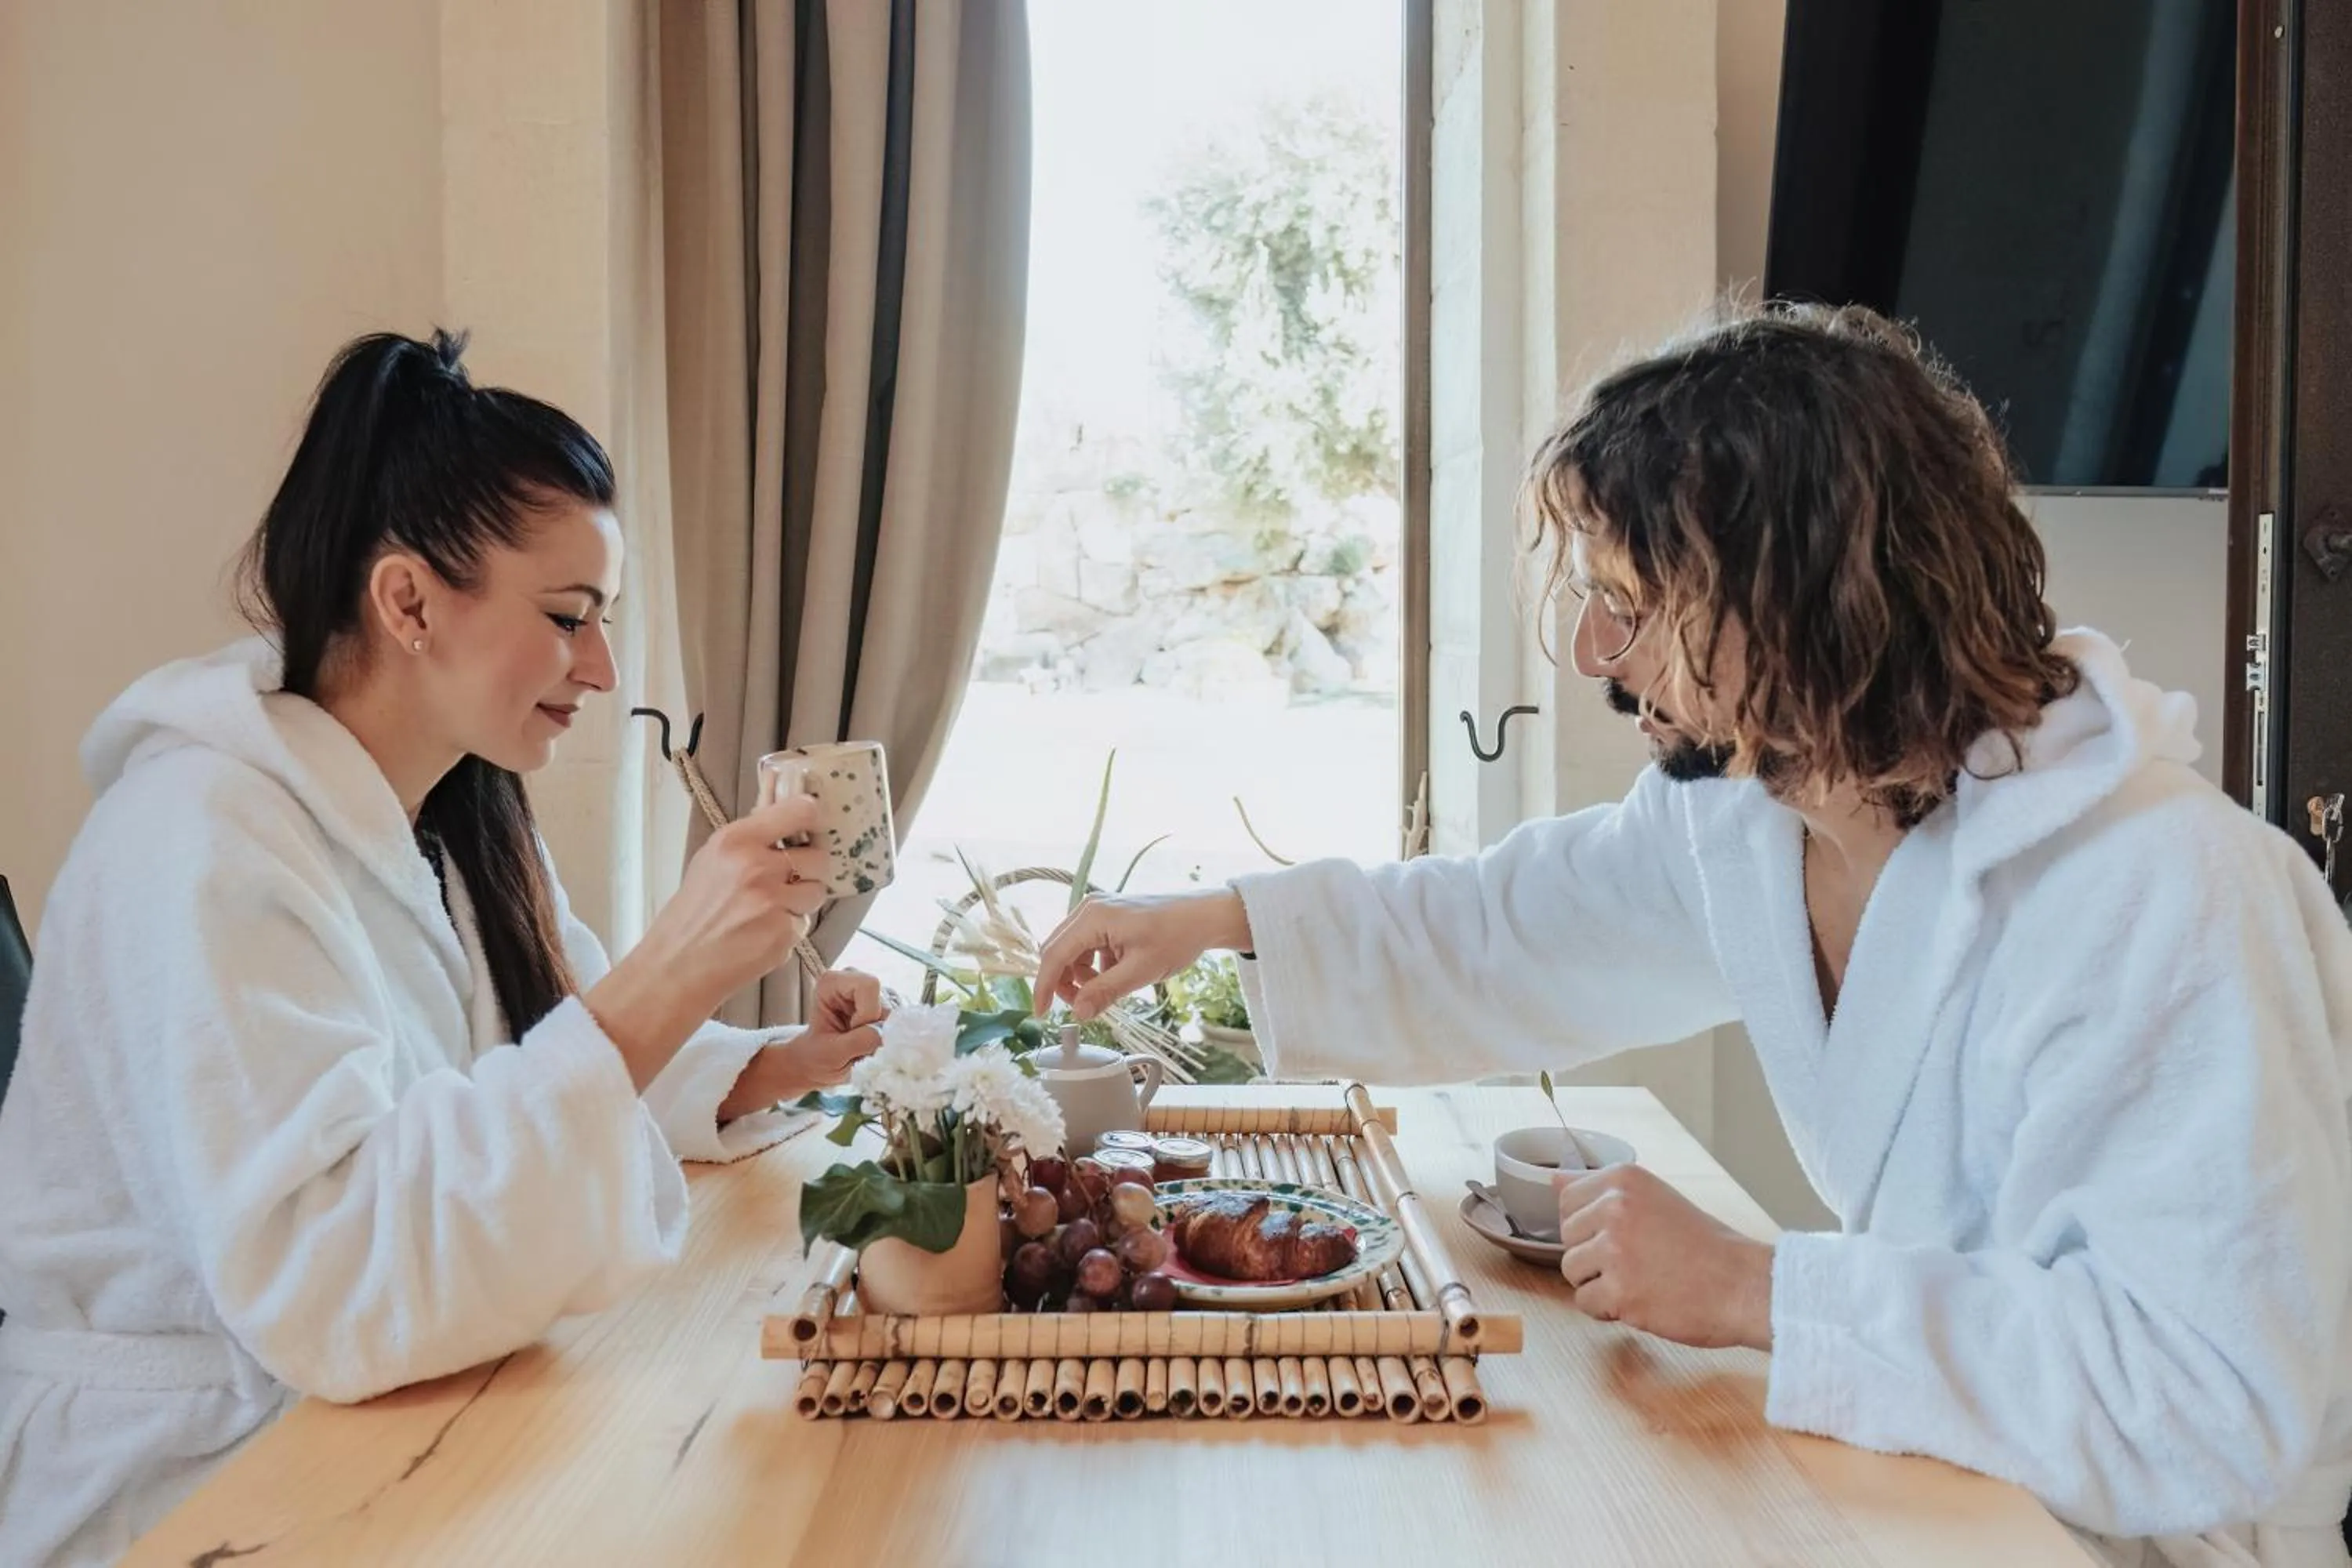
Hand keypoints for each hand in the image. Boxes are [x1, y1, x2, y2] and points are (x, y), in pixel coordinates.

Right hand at [586, 797, 831, 1086]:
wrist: (676, 965)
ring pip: (817, 891)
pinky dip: (789, 929)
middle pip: (819, 857)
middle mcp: (756, 867)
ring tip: (769, 910)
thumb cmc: (692, 912)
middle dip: (809, 871)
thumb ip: (753, 835)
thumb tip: (786, 801)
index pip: (802, 810)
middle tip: (788, 881)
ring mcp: (772, 903)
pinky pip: (805, 923)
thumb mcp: (712, 859)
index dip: (815, 820)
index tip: (813, 828)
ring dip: (801, 901)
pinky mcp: (783, 934)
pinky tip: (761, 933)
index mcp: (736, 840)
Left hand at [724, 972, 888, 1116]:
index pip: (868, 985)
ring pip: (894, 1012)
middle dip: (876, 1026)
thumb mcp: (832, 1053)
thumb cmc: (817, 1055)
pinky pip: (898, 1020)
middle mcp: (854, 979)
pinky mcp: (883, 1005)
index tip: (852, 1031)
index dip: (867, 1012)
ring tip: (861, 1044)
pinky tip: (869, 1041)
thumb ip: (858, 1041)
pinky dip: (886, 1035)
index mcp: (832, 982)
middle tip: (857, 1044)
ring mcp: (871, 992)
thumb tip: (884, 1034)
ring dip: (881, 1033)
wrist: (817, 1062)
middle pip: (884, 999)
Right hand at [1034, 890, 1252, 1019]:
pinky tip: (1115, 974)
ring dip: (1080, 975)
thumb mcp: (1140, 971)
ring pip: (1071, 950)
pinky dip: (1093, 965)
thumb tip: (1077, 1014)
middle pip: (1057, 951)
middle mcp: (1089, 909)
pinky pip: (1087, 945)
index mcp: (1093, 917)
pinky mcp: (1108, 916)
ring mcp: (1098, 910)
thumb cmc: (1177, 937)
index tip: (1042, 1014)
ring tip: (1106, 989)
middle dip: (1065, 982)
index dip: (1044, 987)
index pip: (1054, 955)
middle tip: (1084, 1006)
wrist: (1205, 915)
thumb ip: (1104, 992)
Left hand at [1555, 1165, 1774, 1350]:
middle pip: (1567, 1238)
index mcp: (1623, 1180)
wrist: (1745, 1285)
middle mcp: (1615, 1208)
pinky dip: (1607, 1310)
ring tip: (1640, 1282)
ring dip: (1599, 1284)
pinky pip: (1584, 1303)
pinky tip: (1640, 1302)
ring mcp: (1616, 1250)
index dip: (1589, 1227)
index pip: (1568, 1201)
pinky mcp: (1620, 1291)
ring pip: (1571, 1271)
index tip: (1619, 1236)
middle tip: (1636, 1264)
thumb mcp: (1655, 1200)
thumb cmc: (1707, 1247)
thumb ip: (1604, 1193)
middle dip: (1593, 1257)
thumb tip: (1553, 1179)